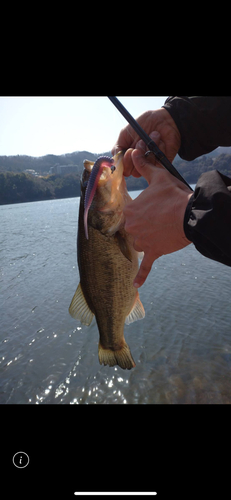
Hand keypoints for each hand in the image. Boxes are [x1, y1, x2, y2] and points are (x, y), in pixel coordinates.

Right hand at [112, 108, 180, 176]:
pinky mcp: (163, 163)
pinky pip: (157, 164)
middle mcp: (139, 162)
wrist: (165, 118)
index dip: (125, 163)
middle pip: (132, 172)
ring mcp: (151, 164)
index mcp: (128, 157)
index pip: (123, 170)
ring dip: (147, 150)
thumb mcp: (125, 133)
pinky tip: (160, 140)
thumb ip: (118, 148)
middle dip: (136, 156)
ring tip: (152, 136)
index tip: (130, 150)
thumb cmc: (145, 123)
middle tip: (141, 141)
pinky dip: (158, 149)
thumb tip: (115, 162)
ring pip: (144, 167)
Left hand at [123, 145, 192, 287]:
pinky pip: (146, 266)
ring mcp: (142, 242)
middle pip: (131, 230)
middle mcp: (132, 228)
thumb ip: (145, 166)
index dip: (138, 211)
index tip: (146, 210)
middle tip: (156, 219)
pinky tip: (135, 285)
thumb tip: (133, 152)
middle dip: (142, 226)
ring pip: (138, 244)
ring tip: (159, 233)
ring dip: (145, 241)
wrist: (191, 215)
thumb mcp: (159, 178)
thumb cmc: (173, 196)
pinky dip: (141, 276)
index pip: (127, 214)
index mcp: (130, 211)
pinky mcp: (154, 252)